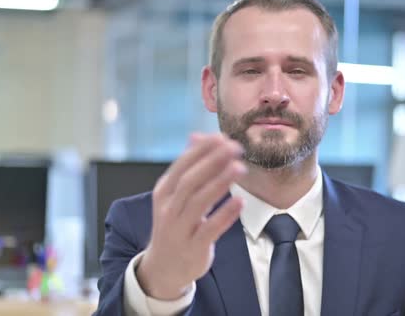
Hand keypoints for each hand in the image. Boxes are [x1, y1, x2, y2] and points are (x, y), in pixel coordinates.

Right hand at [136, 133, 245, 299]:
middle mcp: (168, 209)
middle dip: (213, 161)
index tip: (222, 137)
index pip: (182, 165)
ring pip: (199, 202)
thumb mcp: (175, 195)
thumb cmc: (175, 224)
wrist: (164, 267)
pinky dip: (225, 214)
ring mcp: (180, 229)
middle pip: (190, 181)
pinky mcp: (194, 247)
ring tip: (240, 167)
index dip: (202, 150)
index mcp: (164, 192)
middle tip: (235, 147)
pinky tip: (240, 201)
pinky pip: (210, 229)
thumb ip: (188, 167)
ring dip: (220, 183)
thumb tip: (197, 136)